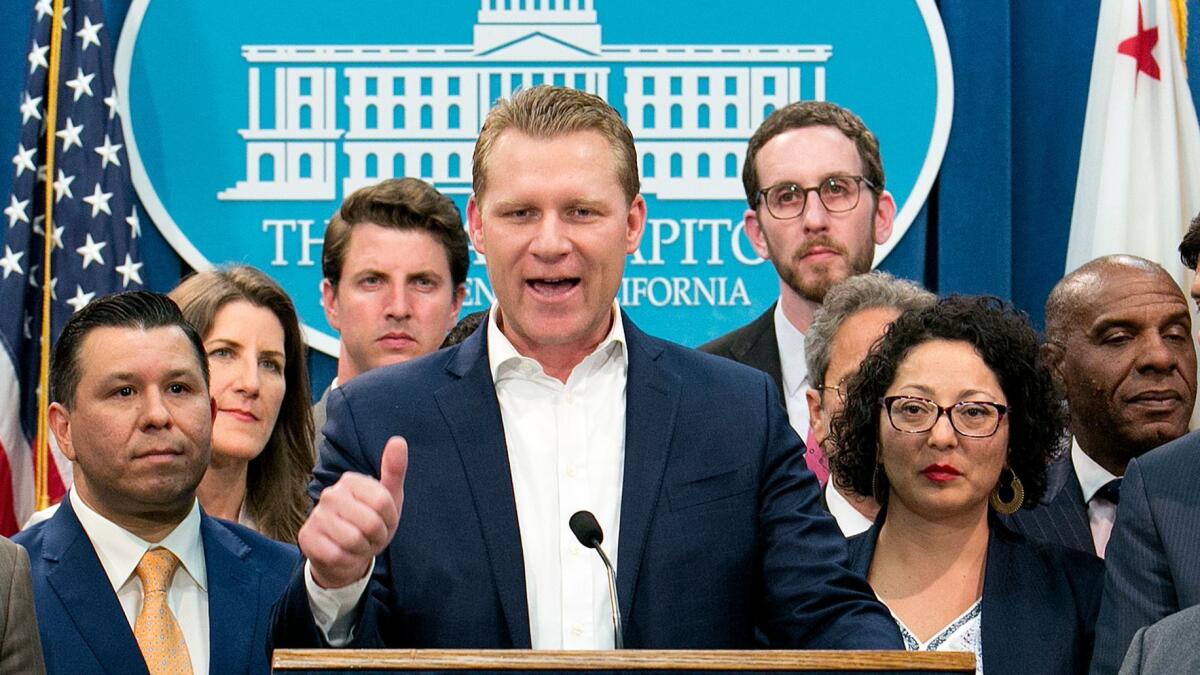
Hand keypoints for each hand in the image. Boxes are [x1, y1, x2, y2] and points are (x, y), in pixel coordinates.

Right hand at [299, 436, 407, 588]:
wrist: (345, 554)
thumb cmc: (369, 523)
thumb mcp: (388, 499)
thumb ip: (394, 471)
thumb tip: (398, 440)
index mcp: (351, 480)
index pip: (384, 503)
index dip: (390, 519)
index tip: (383, 521)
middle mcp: (330, 493)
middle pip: (371, 523)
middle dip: (377, 537)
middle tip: (370, 536)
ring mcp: (316, 515)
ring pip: (354, 541)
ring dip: (362, 549)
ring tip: (358, 545)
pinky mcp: (306, 538)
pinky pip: (338, 555)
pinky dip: (347, 560)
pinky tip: (344, 555)